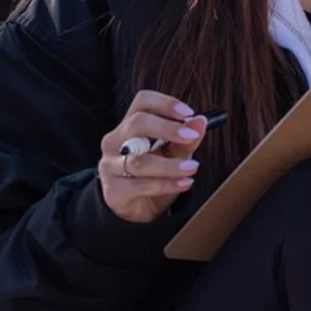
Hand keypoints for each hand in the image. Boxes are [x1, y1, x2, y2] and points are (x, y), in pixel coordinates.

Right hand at [97, 91, 209, 223]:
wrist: (139, 208)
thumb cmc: (155, 174)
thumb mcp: (174, 154)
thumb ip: (185, 140)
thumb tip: (201, 122)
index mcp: (130, 125)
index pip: (142, 102)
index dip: (165, 103)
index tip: (188, 113)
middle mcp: (115, 141)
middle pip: (135, 124)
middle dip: (166, 129)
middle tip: (191, 137)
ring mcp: (110, 166)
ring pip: (138, 161)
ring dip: (170, 165)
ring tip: (193, 167)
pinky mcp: (113, 190)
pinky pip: (139, 186)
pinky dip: (165, 184)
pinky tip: (184, 183)